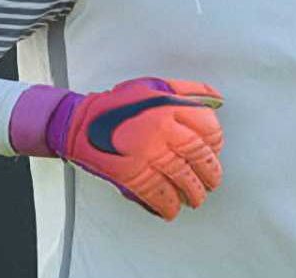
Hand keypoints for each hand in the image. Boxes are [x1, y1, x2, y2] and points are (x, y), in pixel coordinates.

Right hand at [49, 77, 224, 220]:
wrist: (80, 122)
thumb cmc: (116, 104)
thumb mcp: (154, 85)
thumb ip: (187, 91)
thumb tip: (216, 100)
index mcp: (170, 106)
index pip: (209, 127)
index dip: (216, 143)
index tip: (215, 151)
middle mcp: (162, 129)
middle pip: (200, 155)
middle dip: (210, 173)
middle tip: (211, 181)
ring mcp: (148, 152)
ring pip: (183, 178)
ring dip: (194, 193)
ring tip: (196, 198)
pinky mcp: (131, 173)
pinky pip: (159, 194)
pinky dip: (168, 206)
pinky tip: (171, 209)